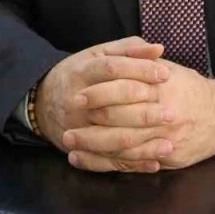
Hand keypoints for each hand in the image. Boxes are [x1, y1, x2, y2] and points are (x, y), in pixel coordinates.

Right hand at [34, 36, 170, 160]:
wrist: (42, 100)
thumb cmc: (80, 73)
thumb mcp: (98, 54)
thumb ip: (129, 50)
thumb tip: (159, 49)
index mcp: (82, 71)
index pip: (112, 69)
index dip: (140, 70)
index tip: (165, 75)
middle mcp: (77, 101)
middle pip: (112, 108)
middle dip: (144, 112)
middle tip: (171, 113)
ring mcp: (78, 128)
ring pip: (111, 139)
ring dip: (142, 144)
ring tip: (169, 144)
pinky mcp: (80, 149)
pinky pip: (107, 161)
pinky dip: (132, 164)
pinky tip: (155, 162)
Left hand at [63, 60, 214, 171]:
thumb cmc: (191, 89)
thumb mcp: (169, 69)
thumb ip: (143, 61)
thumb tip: (118, 53)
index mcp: (160, 88)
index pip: (122, 90)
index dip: (98, 94)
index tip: (78, 95)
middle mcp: (162, 115)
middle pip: (118, 120)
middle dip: (90, 121)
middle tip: (66, 120)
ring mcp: (164, 139)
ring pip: (121, 145)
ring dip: (91, 145)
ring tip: (69, 142)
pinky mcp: (165, 158)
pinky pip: (130, 163)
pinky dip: (104, 163)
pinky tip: (84, 160)